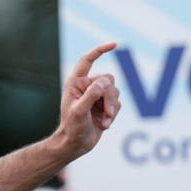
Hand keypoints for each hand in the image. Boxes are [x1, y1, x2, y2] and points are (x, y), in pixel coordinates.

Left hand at [55, 42, 121, 158]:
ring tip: (105, 121)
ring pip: (115, 92)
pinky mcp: (106, 106)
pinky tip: (105, 125)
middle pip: (108, 80)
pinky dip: (114, 114)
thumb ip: (91, 95)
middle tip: (107, 112)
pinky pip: (119, 103)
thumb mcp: (79, 112)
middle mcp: (87, 86)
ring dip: (112, 108)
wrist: (75, 144)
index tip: (114, 45)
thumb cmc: (72, 128)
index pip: (87, 61)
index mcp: (75, 83)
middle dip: (110, 96)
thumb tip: (103, 82)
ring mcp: (97, 96)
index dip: (100, 51)